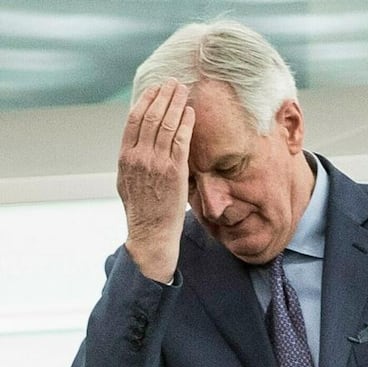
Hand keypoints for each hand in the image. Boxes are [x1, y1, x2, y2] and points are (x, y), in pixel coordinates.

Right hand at [117, 78, 194, 282]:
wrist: (150, 231)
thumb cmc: (141, 207)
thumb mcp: (127, 179)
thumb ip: (132, 158)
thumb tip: (138, 140)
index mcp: (125, 156)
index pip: (134, 120)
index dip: (146, 100)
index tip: (155, 88)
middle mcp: (139, 156)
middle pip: (151, 117)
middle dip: (163, 96)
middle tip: (173, 82)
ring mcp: (156, 162)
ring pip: (166, 125)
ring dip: (176, 104)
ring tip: (184, 91)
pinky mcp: (174, 171)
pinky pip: (181, 141)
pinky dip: (186, 123)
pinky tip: (191, 112)